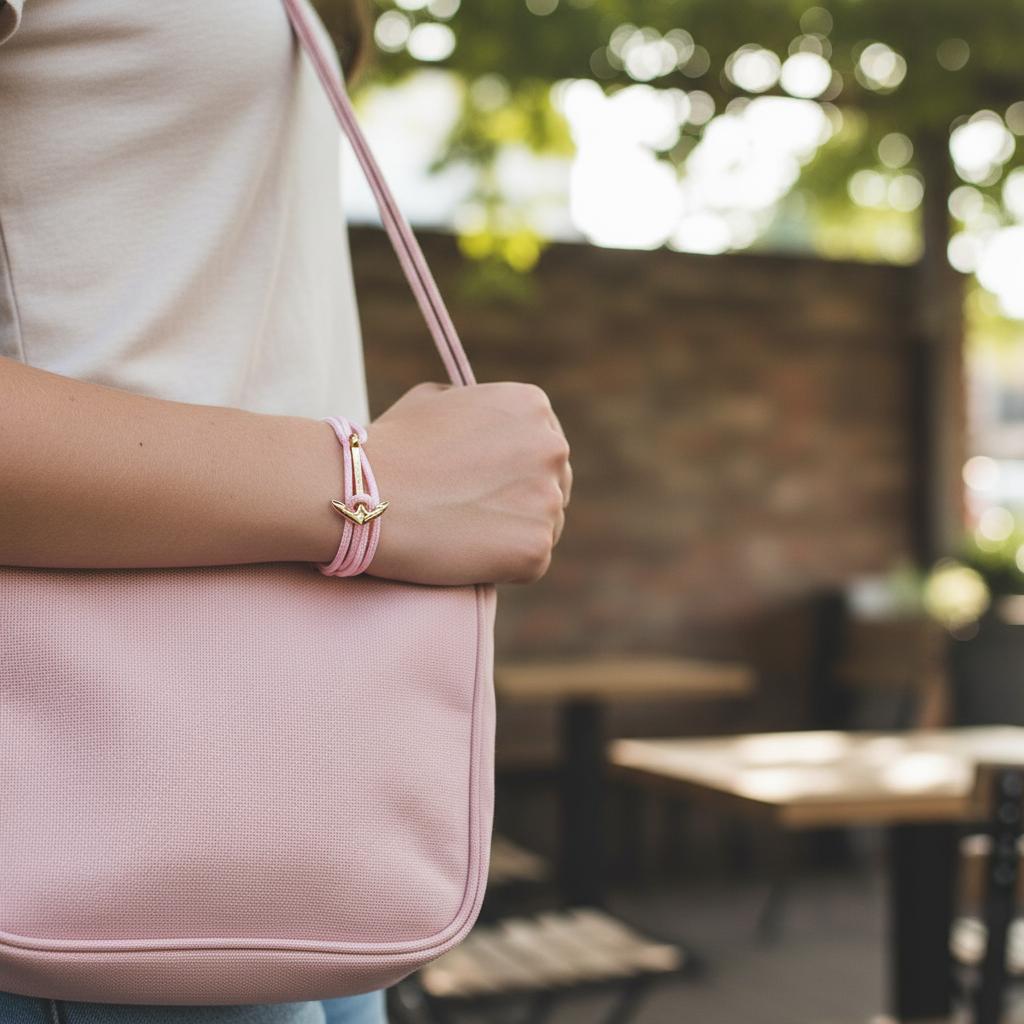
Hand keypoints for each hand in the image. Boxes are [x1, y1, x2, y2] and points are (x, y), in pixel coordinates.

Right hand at [364, 382, 571, 585]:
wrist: (363, 494)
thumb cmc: (389, 446)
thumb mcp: (434, 399)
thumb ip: (475, 406)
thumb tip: (489, 424)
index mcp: (532, 405)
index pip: (543, 443)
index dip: (512, 467)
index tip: (483, 482)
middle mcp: (552, 447)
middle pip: (554, 483)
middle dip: (521, 499)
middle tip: (474, 512)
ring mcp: (549, 500)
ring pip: (547, 525)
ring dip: (515, 532)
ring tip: (465, 533)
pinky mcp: (537, 548)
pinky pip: (531, 561)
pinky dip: (504, 565)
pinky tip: (466, 555)